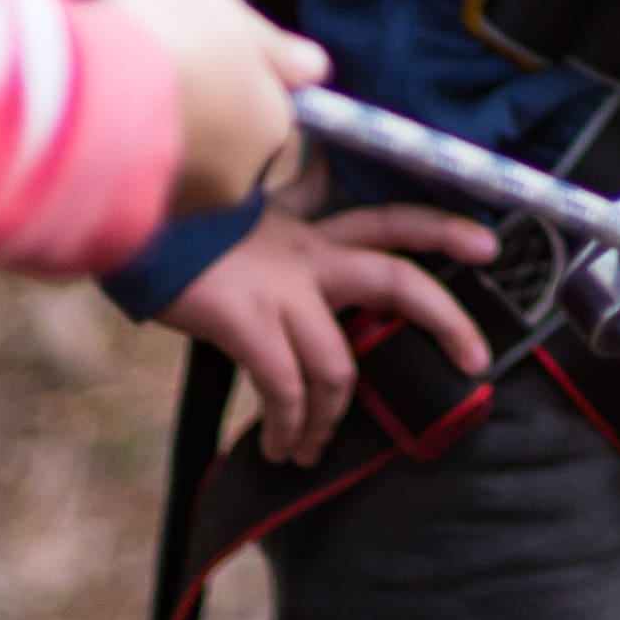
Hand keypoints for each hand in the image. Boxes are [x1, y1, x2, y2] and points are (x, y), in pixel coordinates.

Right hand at [101, 0, 326, 214]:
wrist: (87, 94)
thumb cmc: (166, 38)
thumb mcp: (229, 13)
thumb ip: (272, 46)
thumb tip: (314, 68)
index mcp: (273, 121)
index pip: (268, 107)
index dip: (235, 79)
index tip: (201, 58)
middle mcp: (240, 176)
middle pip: (226, 143)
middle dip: (200, 118)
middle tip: (156, 79)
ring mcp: (186, 204)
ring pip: (182, 168)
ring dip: (161, 143)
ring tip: (116, 104)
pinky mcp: (137, 220)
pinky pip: (140, 186)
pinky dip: (126, 166)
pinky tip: (94, 136)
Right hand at [156, 199, 502, 462]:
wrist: (130, 223)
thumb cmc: (186, 225)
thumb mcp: (250, 208)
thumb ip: (293, 199)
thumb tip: (319, 170)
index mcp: (313, 229)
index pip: (391, 220)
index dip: (443, 229)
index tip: (489, 247)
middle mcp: (309, 254)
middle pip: (397, 281)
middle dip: (446, 320)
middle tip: (475, 360)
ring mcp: (280, 288)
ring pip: (338, 362)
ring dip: (331, 418)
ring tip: (311, 449)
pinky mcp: (244, 319)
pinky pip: (285, 386)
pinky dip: (290, 424)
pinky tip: (278, 447)